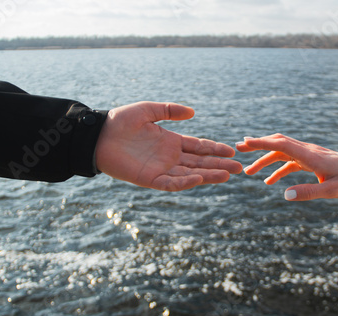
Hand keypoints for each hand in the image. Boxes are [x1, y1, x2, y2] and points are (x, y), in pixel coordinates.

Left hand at [95, 102, 242, 190]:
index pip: (198, 147)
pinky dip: (185, 182)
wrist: (98, 135)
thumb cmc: (119, 121)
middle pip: (199, 163)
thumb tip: (193, 113)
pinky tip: (199, 178)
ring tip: (228, 174)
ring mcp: (160, 168)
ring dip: (209, 175)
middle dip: (219, 165)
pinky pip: (171, 183)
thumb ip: (170, 110)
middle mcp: (169, 157)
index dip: (215, 149)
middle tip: (239, 167)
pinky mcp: (149, 178)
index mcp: (170, 141)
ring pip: (190, 174)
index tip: (232, 150)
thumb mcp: (148, 110)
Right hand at [236, 134, 337, 200]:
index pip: (282, 144)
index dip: (262, 143)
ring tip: (248, 172)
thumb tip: (285, 195)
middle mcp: (307, 151)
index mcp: (311, 156)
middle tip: (238, 149)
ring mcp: (308, 154)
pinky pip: (289, 162)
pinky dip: (277, 169)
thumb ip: (310, 192)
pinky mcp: (311, 160)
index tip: (244, 143)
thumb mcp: (333, 190)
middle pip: (278, 143)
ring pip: (281, 152)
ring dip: (264, 160)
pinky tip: (269, 182)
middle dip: (257, 145)